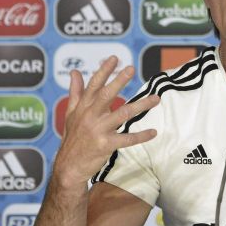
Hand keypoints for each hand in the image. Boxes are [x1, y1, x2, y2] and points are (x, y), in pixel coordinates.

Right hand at [53, 56, 158, 188]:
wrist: (69, 167)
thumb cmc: (73, 137)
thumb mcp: (71, 113)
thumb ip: (76, 92)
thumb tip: (75, 71)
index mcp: (83, 107)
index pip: (94, 85)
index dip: (104, 71)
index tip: (114, 58)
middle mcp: (90, 116)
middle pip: (106, 95)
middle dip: (119, 81)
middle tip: (131, 68)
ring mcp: (98, 130)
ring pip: (122, 114)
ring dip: (141, 106)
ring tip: (156, 98)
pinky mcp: (105, 145)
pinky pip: (127, 139)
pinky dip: (141, 136)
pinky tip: (154, 132)